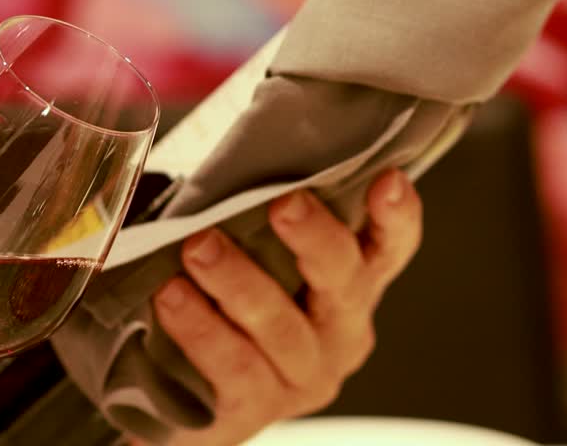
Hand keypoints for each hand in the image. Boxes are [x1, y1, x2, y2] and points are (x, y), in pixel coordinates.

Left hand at [152, 169, 422, 444]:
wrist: (177, 396)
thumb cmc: (222, 305)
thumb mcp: (250, 256)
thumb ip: (255, 215)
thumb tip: (232, 157)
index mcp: (349, 285)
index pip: (388, 247)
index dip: (395, 216)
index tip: (386, 180)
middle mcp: (338, 332)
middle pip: (343, 281)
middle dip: (315, 240)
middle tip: (283, 206)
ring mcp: (300, 376)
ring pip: (282, 326)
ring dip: (239, 282)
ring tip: (197, 249)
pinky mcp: (255, 410)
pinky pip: (234, 367)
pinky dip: (201, 329)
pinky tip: (170, 299)